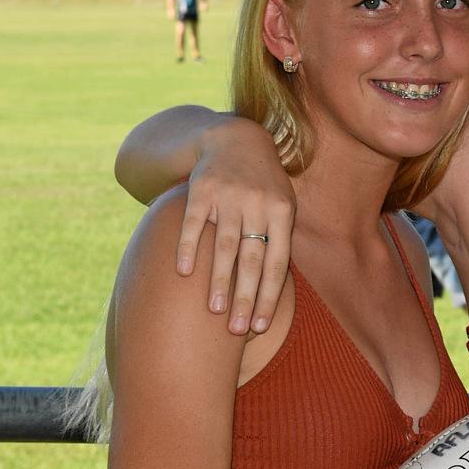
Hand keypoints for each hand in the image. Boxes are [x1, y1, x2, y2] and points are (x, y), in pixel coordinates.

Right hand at [173, 120, 295, 331]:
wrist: (235, 138)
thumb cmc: (263, 184)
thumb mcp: (281, 205)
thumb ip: (278, 242)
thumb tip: (273, 293)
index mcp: (282, 212)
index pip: (277, 263)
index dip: (268, 296)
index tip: (259, 326)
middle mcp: (258, 204)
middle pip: (252, 259)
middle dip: (246, 297)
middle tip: (237, 329)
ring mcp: (229, 196)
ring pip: (225, 245)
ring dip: (220, 280)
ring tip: (215, 310)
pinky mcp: (201, 189)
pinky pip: (194, 223)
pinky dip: (189, 248)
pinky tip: (185, 273)